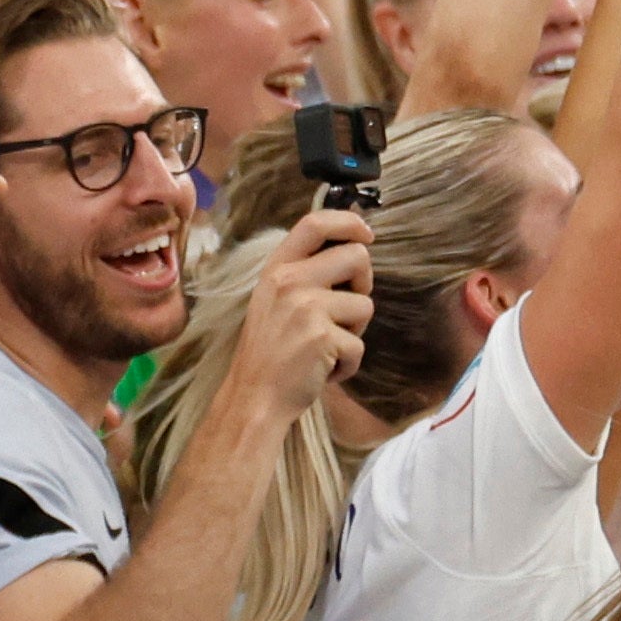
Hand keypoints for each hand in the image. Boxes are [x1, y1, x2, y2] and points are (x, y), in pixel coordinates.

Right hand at [228, 210, 374, 417]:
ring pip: (365, 305)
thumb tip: (355, 250)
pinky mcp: (323, 336)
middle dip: (364, 284)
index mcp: (277, 268)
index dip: (348, 222)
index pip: (315, 223)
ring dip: (354, 332)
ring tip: (324, 347)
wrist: (255, 398)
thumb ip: (306, 274)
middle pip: (358, 256)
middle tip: (345, 312)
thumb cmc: (272, 352)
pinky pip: (360, 344)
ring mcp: (306, 307)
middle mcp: (289, 281)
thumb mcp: (276, 300)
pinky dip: (348, 363)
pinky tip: (323, 369)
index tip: (366, 233)